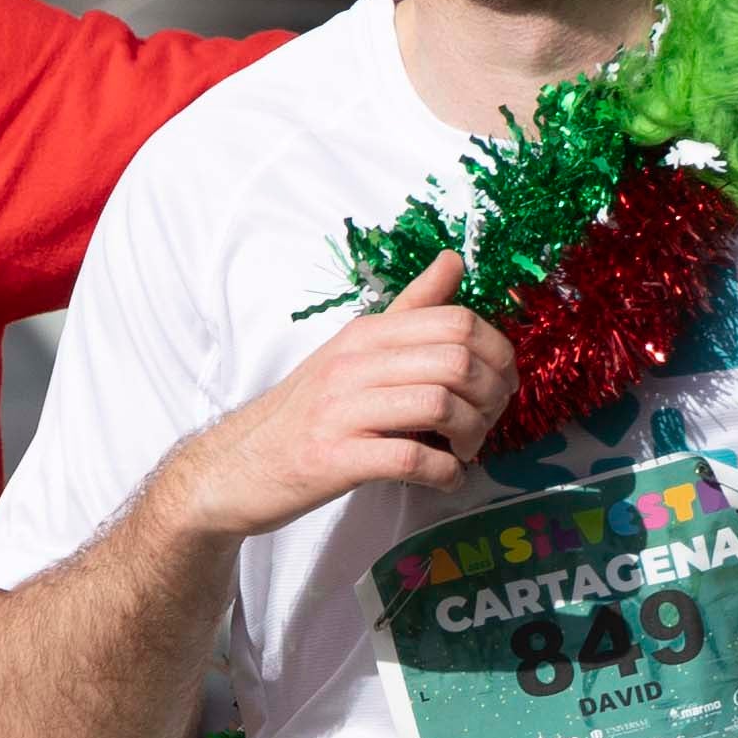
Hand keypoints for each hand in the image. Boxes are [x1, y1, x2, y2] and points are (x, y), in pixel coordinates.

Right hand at [164, 253, 517, 537]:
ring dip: (473, 434)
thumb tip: (454, 259)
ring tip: (466, 449)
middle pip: (456, 361)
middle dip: (492, 396)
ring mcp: (342, 411)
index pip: (455, 321)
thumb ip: (409, 310)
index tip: (501, 383)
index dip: (498, 353)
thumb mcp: (354, 350)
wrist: (236, 466)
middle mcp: (354, 363)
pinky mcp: (335, 459)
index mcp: (366, 334)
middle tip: (489, 421)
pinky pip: (411, 459)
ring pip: (440, 405)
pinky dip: (445, 473)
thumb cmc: (306, 411)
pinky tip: (446, 477)